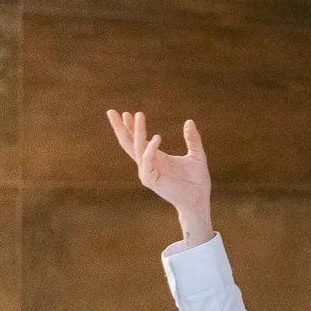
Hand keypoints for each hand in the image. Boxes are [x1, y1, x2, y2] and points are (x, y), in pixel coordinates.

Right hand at [107, 110, 213, 244]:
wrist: (198, 199)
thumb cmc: (196, 180)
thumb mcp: (196, 154)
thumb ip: (192, 139)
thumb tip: (189, 121)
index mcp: (156, 157)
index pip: (138, 139)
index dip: (132, 127)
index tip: (127, 113)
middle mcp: (148, 163)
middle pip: (129, 143)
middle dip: (120, 127)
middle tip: (111, 111)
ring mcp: (147, 171)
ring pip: (137, 148)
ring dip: (137, 131)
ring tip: (138, 115)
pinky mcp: (151, 180)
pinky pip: (147, 161)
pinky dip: (150, 149)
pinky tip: (156, 137)